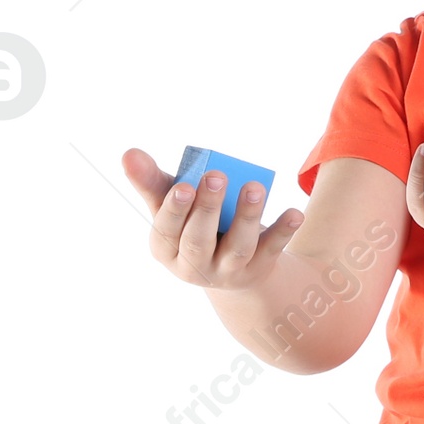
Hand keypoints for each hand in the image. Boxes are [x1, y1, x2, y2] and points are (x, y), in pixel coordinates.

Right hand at [122, 147, 303, 289]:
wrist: (230, 265)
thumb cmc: (193, 224)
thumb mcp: (171, 204)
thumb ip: (151, 181)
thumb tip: (129, 153)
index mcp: (166, 249)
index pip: (166, 231)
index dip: (174, 210)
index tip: (184, 186)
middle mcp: (194, 266)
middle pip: (198, 241)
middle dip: (207, 209)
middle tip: (216, 176)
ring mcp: (228, 271)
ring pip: (237, 247)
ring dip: (246, 217)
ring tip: (253, 187)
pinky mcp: (258, 268)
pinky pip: (271, 249)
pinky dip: (283, 230)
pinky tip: (294, 213)